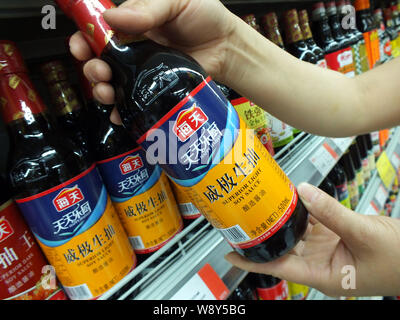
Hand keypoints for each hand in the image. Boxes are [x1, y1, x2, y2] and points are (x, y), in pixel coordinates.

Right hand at [69, 0, 239, 121]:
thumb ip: (147, 8)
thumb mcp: (176, 1)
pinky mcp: (156, 90)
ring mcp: (145, 72)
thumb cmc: (205, 18)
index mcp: (135, 23)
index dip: (85, 38)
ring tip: (107, 93)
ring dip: (103, 90)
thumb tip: (113, 18)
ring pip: (115, 84)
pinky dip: (123, 111)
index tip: (80, 46)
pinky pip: (135, 102)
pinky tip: (119, 113)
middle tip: (99, 72)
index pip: (101, 31)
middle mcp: (136, 49)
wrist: (227, 46)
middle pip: (102, 61)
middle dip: (92, 69)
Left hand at [225, 182, 399, 296]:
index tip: (230, 253)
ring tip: (260, 207)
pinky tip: (289, 198)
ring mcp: (326, 248)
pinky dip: (301, 211)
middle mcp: (319, 263)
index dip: (252, 262)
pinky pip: (312, 222)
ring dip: (281, 221)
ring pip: (296, 233)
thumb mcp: (362, 233)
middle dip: (263, 236)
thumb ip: (330, 212)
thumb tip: (303, 192)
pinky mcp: (334, 235)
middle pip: (283, 249)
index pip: (279, 268)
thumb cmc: (398, 260)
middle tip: (241, 221)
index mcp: (322, 275)